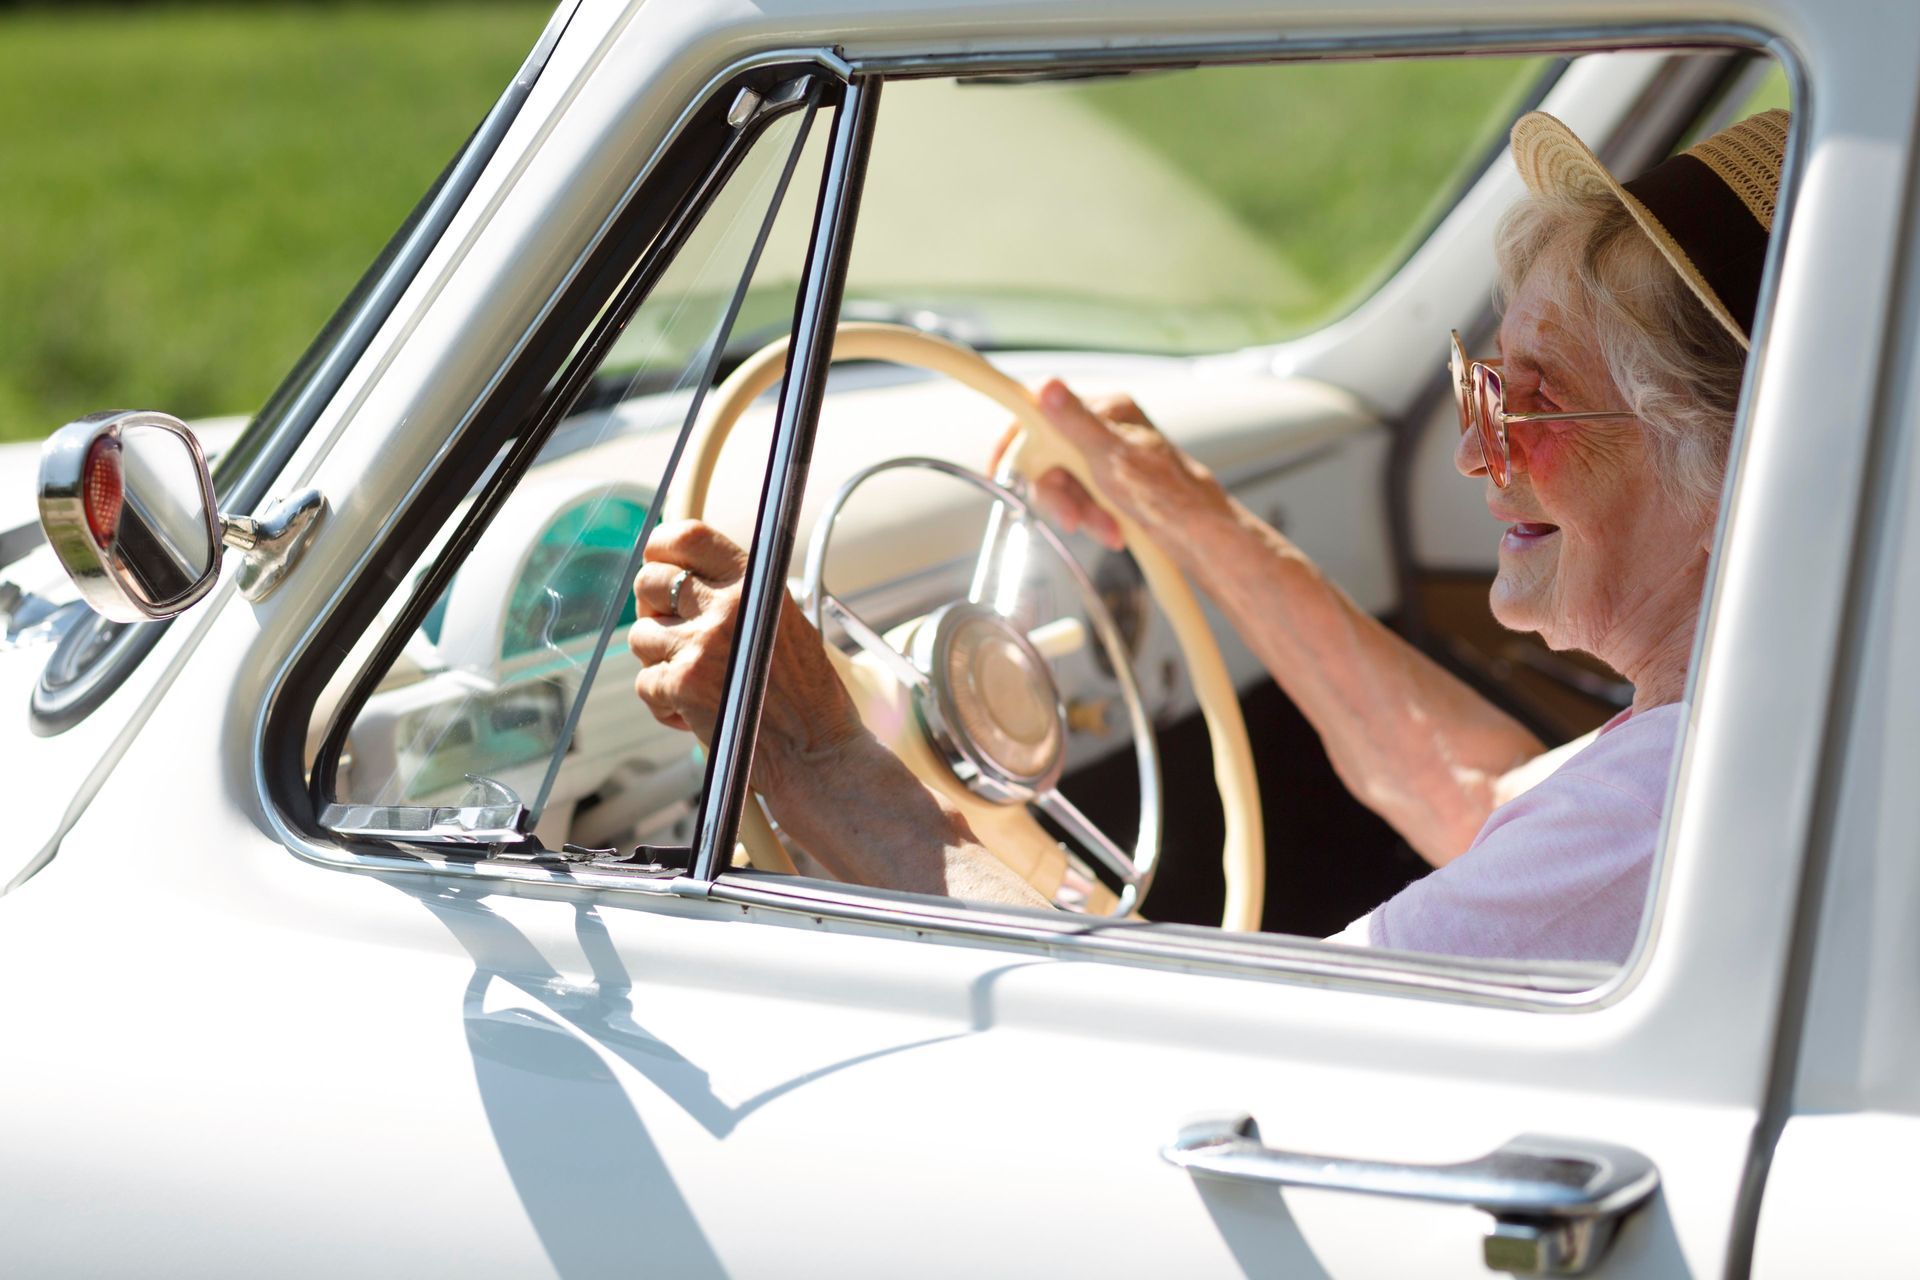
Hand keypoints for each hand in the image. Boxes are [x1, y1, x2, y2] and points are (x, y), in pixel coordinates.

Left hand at [628, 519, 864, 795]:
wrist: (816, 751)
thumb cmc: (805, 693)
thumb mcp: (784, 621)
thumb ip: (737, 594)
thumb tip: (683, 575)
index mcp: (754, 583)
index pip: (689, 536)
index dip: (662, 547)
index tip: (659, 563)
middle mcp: (726, 606)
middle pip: (650, 582)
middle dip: (652, 608)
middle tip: (673, 632)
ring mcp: (701, 644)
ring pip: (641, 636)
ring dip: (659, 660)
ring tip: (697, 681)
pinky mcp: (682, 684)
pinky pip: (645, 682)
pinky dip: (664, 702)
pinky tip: (696, 711)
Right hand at [989, 379, 1228, 555]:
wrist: (1202, 535)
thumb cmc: (1170, 494)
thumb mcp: (1114, 458)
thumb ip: (1076, 424)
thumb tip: (1048, 389)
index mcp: (1106, 411)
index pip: (1043, 408)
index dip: (1017, 437)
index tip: (999, 465)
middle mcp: (1104, 429)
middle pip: (1050, 455)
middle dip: (1060, 493)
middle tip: (1071, 517)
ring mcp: (1106, 458)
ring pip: (1065, 482)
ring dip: (1079, 511)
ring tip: (1106, 528)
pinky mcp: (1110, 484)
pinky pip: (1081, 499)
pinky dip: (1092, 518)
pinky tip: (1112, 530)